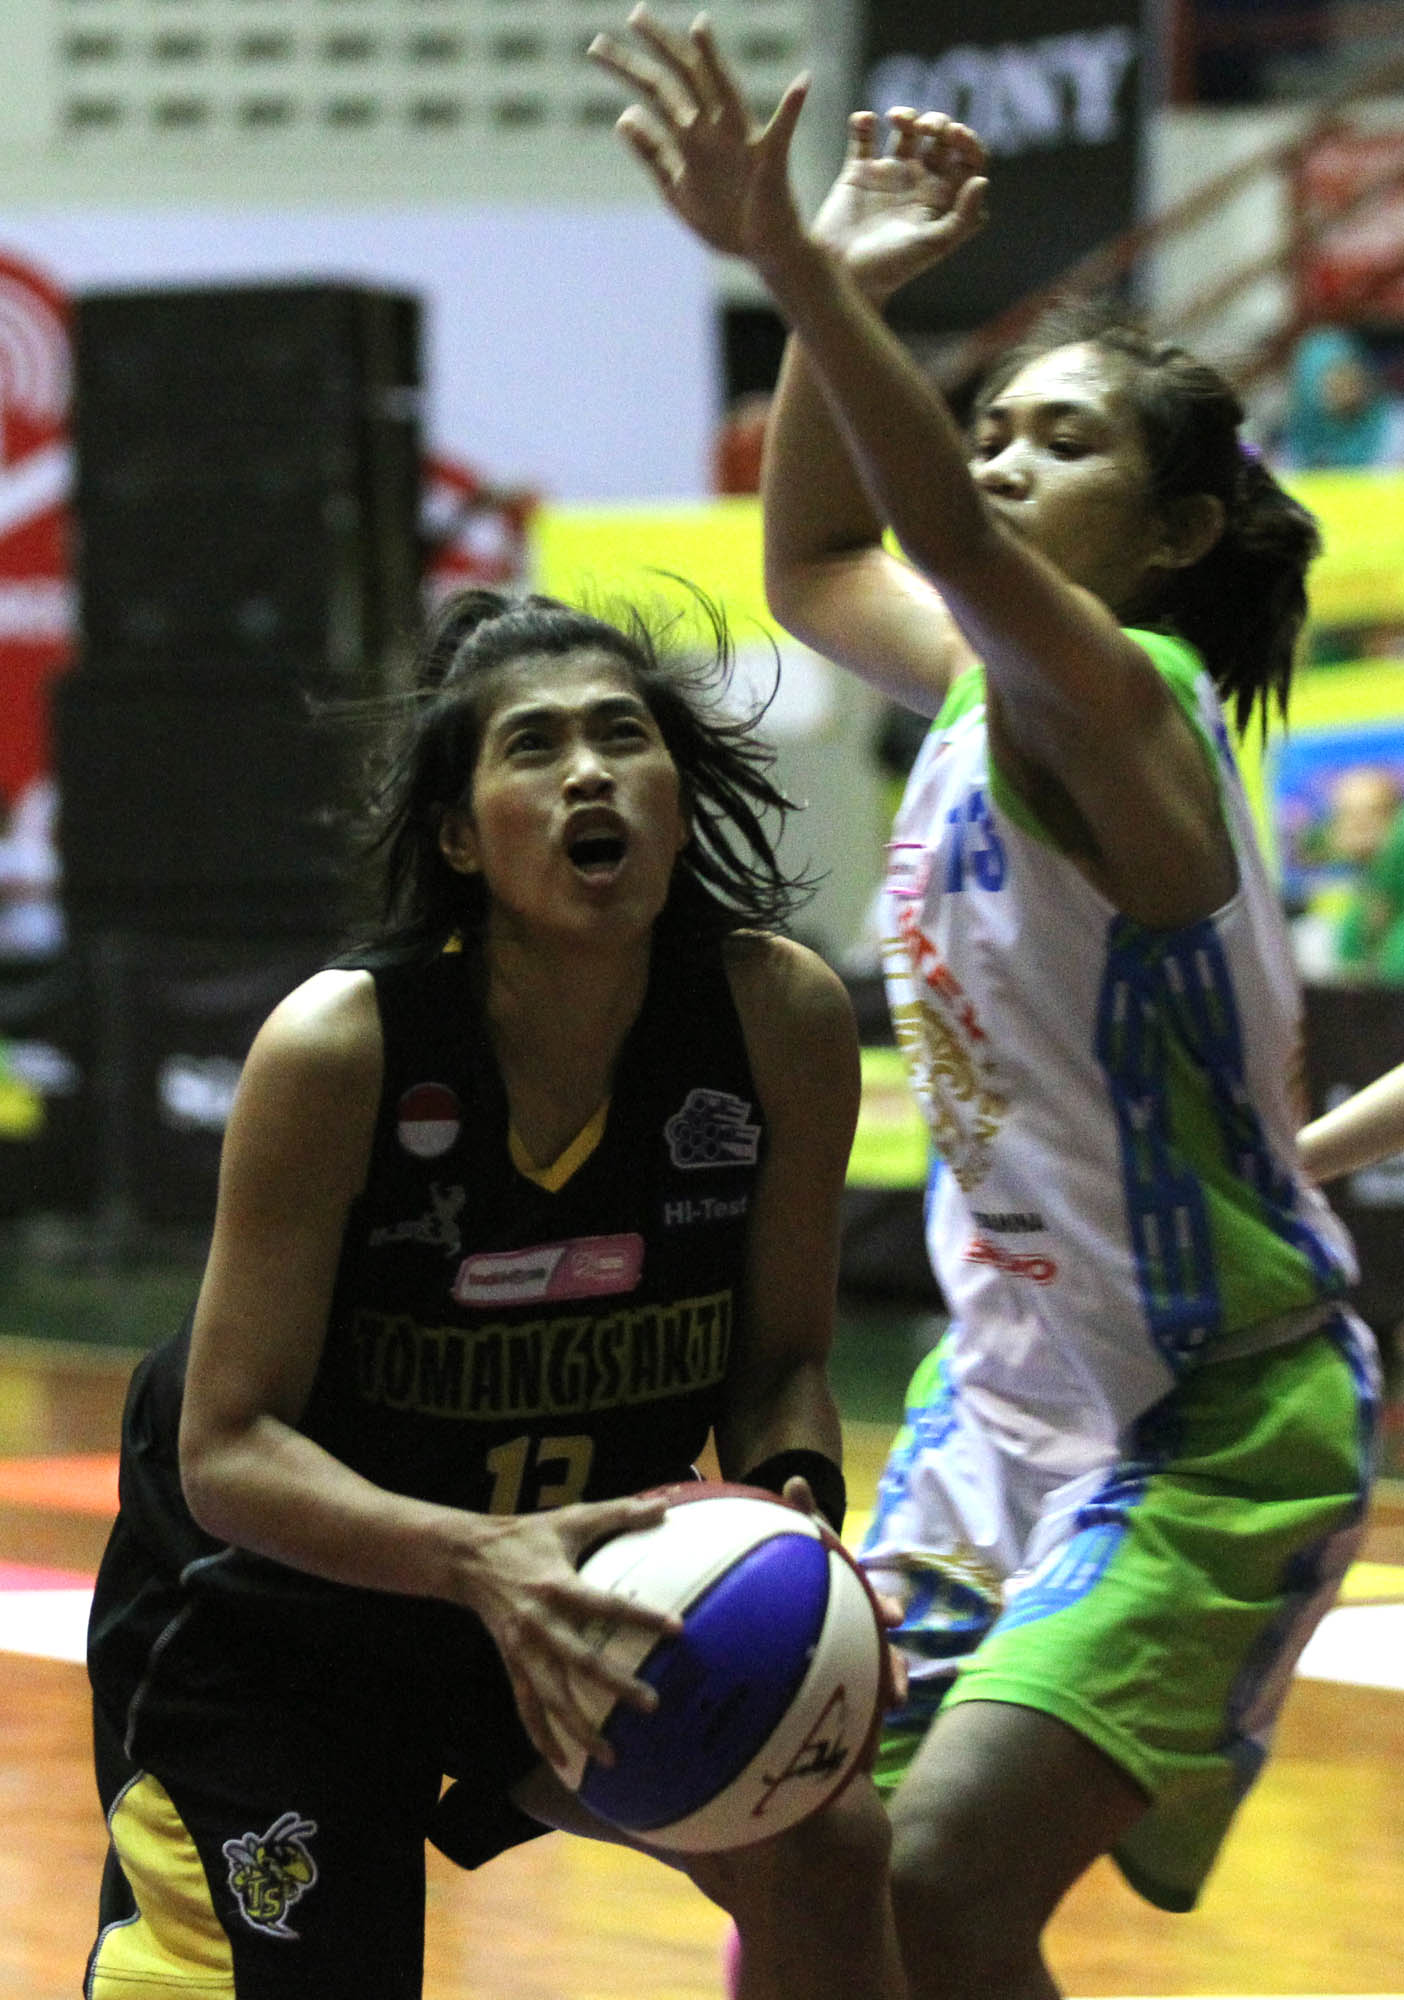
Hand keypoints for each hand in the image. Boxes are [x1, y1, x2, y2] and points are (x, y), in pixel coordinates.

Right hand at [446, 1492, 681, 1777]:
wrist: (468, 1557)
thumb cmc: (528, 1535)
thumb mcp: (571, 1519)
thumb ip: (619, 1513)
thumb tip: (665, 1505)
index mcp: (557, 1585)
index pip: (605, 1604)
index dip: (640, 1615)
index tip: (678, 1629)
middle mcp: (539, 1622)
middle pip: (580, 1660)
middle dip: (615, 1685)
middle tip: (652, 1704)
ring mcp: (522, 1649)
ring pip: (551, 1697)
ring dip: (579, 1729)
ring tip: (611, 1756)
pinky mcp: (511, 1664)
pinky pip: (526, 1709)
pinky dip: (543, 1738)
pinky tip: (563, 1764)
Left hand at [588, 7, 808, 266]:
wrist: (762, 253)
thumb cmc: (724, 221)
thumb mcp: (677, 189)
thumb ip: (653, 154)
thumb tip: (624, 116)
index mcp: (692, 136)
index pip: (656, 90)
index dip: (628, 67)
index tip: (598, 47)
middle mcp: (715, 130)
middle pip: (684, 79)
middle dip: (659, 49)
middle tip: (632, 16)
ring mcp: (743, 143)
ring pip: (726, 93)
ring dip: (714, 61)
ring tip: (699, 27)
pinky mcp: (770, 162)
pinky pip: (783, 132)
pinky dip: (793, 108)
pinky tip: (802, 83)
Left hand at [781, 1477, 907, 1710]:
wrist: (782, 1596)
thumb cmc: (803, 1562)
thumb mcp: (805, 1538)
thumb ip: (803, 1514)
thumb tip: (795, 1480)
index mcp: (854, 1594)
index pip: (875, 1601)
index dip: (885, 1608)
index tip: (893, 1616)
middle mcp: (859, 1624)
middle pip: (882, 1647)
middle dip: (894, 1666)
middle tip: (897, 1687)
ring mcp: (850, 1653)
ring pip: (875, 1673)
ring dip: (886, 1689)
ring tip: (888, 1708)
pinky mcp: (837, 1680)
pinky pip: (856, 1695)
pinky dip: (864, 1708)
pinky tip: (862, 1729)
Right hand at [812, 108, 987, 304]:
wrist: (843, 277)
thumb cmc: (891, 268)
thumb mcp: (933, 245)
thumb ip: (963, 216)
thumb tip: (982, 180)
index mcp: (942, 198)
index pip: (968, 159)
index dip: (968, 140)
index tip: (954, 135)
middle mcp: (918, 182)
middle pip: (940, 137)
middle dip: (938, 122)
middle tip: (927, 128)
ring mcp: (888, 175)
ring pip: (906, 130)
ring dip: (907, 115)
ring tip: (897, 119)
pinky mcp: (858, 172)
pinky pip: (863, 136)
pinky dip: (863, 121)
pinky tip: (865, 122)